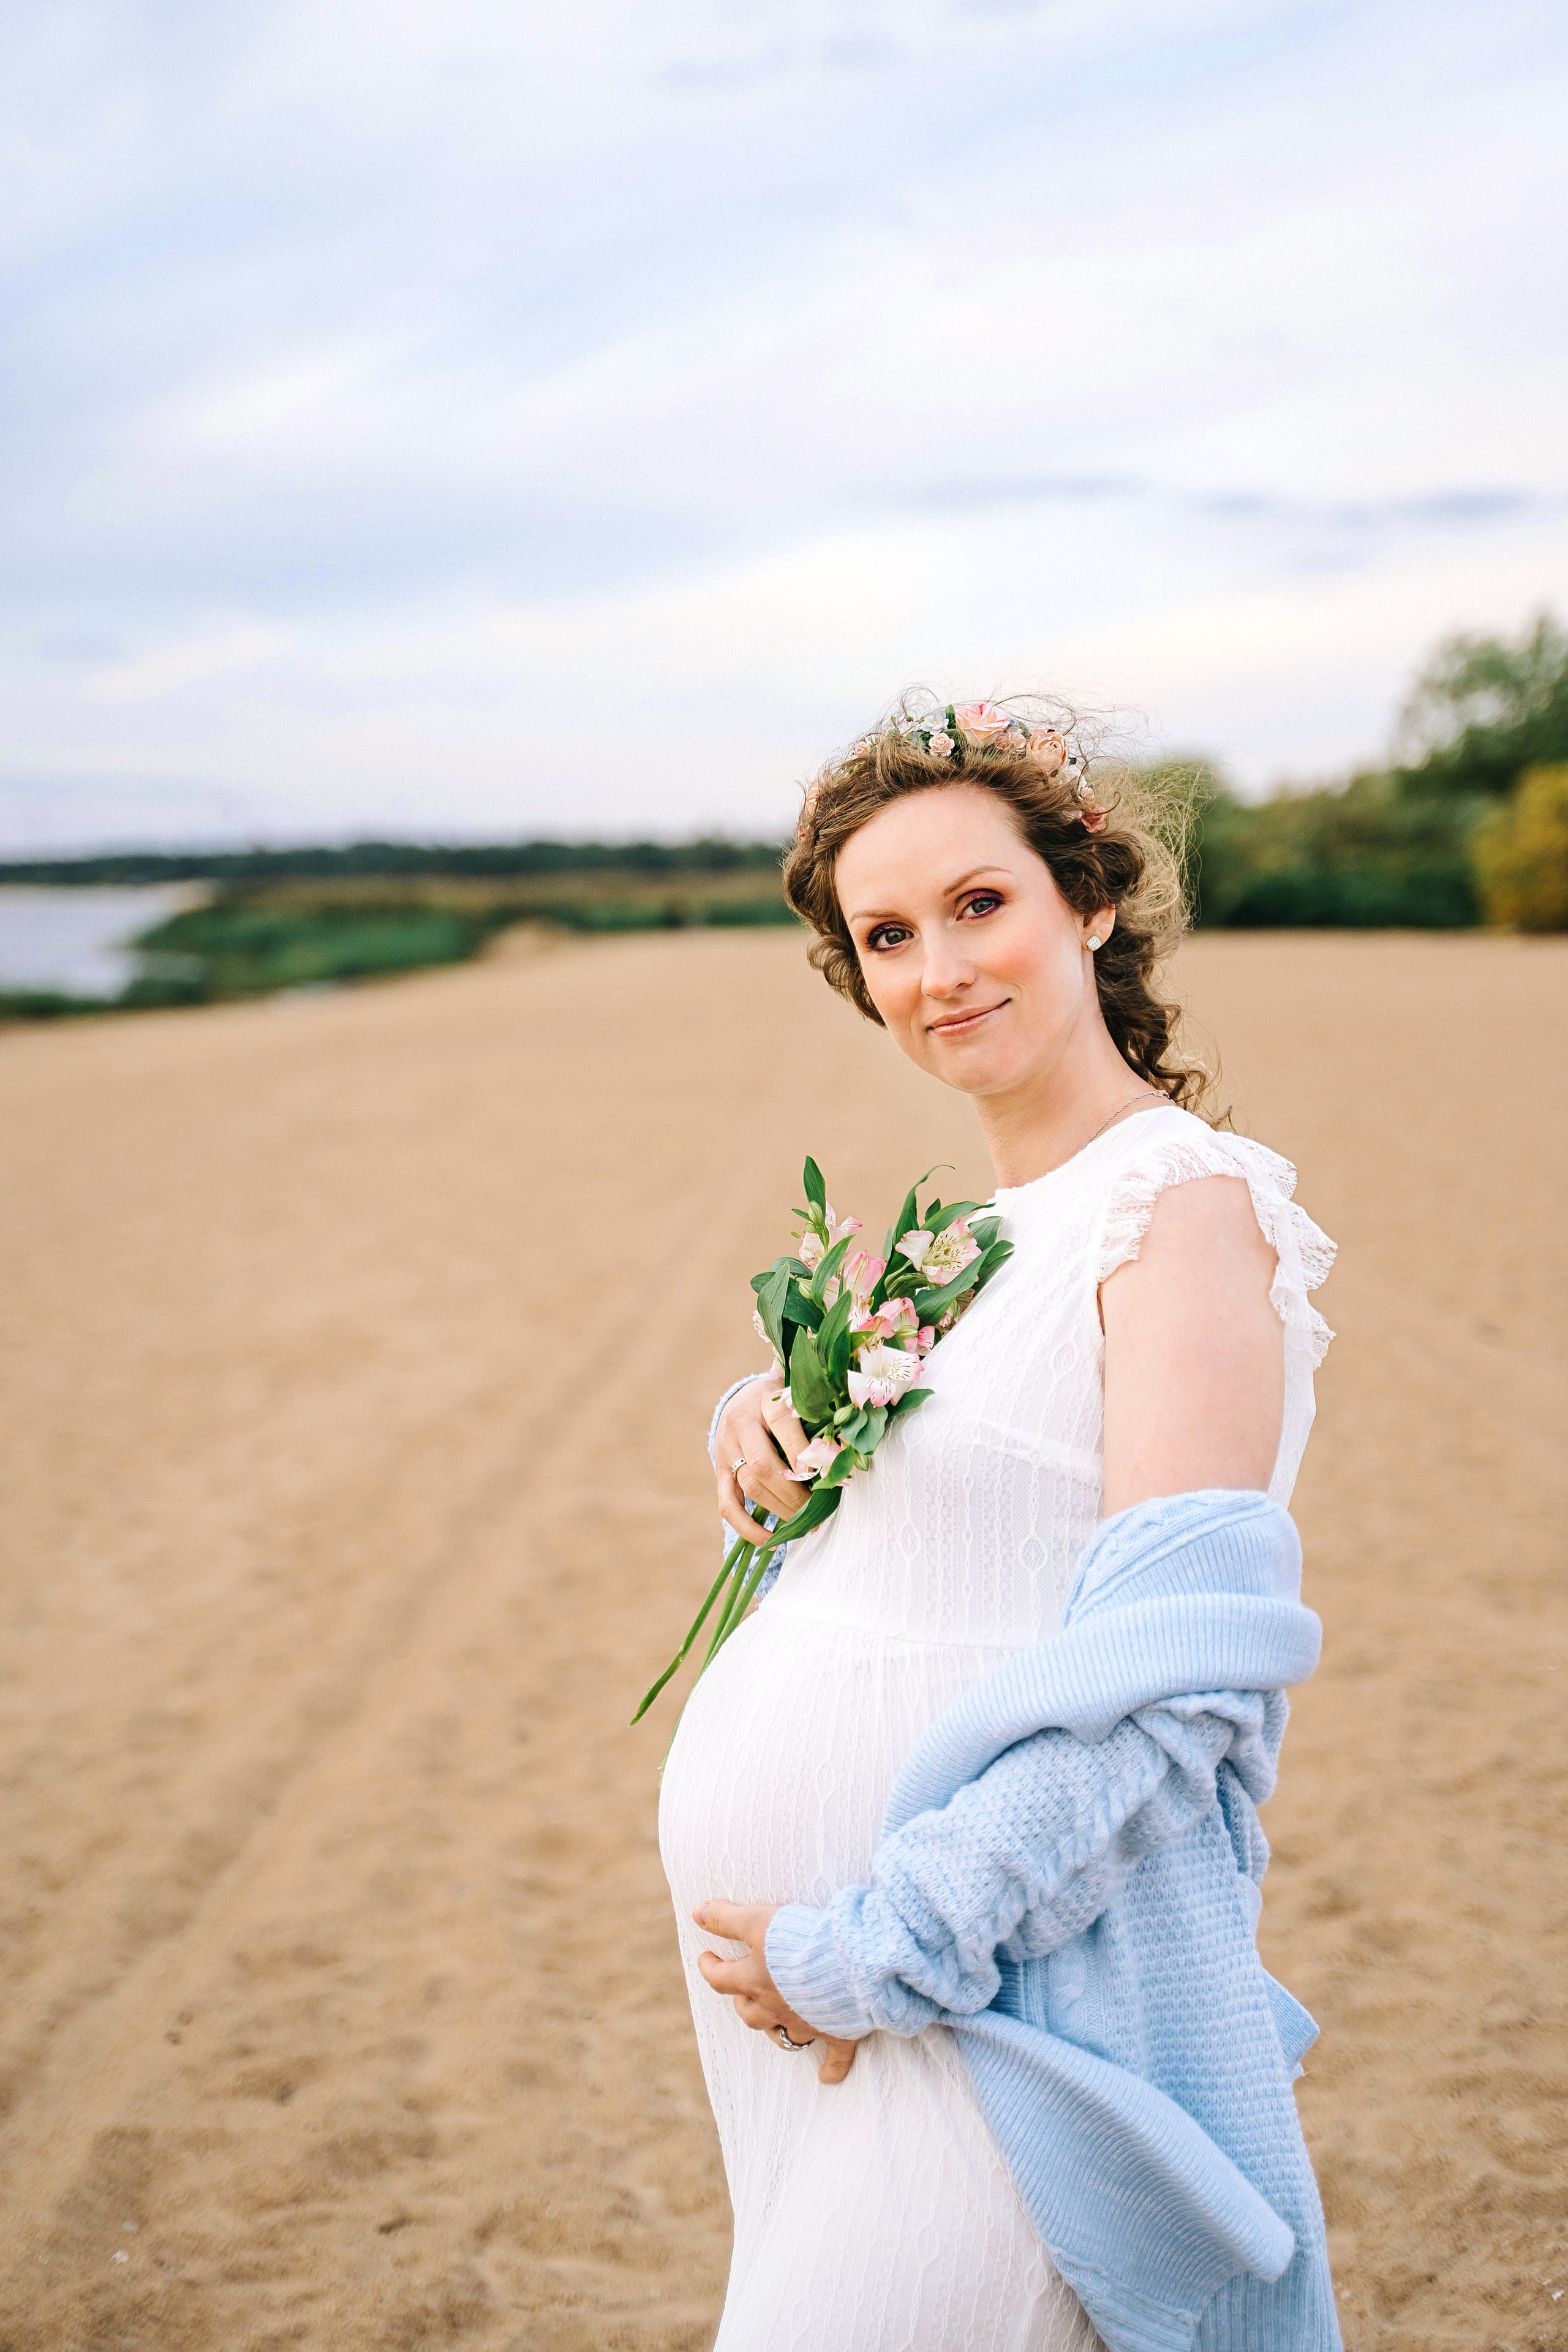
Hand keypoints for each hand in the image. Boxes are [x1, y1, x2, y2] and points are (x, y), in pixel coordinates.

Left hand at [693, 1900, 859, 2084]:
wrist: (849, 1964)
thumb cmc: (799, 1940)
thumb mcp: (758, 1920)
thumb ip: (727, 1918)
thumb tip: (697, 1913)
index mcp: (754, 1980)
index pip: (720, 1978)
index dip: (710, 1967)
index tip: (706, 1958)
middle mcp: (776, 2007)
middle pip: (750, 2013)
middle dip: (742, 2002)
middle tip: (741, 1990)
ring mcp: (807, 2023)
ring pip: (784, 2036)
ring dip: (776, 2031)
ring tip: (773, 2024)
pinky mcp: (838, 2032)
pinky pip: (834, 2059)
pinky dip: (831, 2070)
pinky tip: (826, 2079)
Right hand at [714, 1376, 810, 1545]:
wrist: (742, 1400)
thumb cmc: (783, 1401)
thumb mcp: (798, 1398)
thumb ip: (819, 1416)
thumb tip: (847, 1450)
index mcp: (765, 1399)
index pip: (781, 1423)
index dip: (799, 1450)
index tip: (818, 1474)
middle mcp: (741, 1423)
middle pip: (762, 1465)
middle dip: (793, 1493)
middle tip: (816, 1510)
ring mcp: (726, 1449)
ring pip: (750, 1487)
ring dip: (780, 1510)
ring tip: (805, 1523)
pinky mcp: (720, 1472)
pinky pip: (728, 1505)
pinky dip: (747, 1528)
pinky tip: (770, 1540)